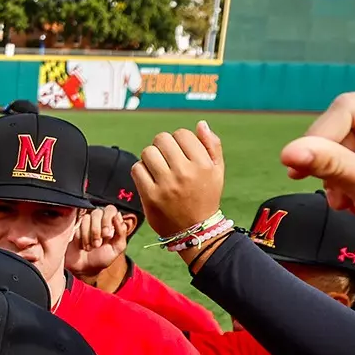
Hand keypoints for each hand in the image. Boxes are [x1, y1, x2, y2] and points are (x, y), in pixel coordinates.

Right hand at [66, 206, 128, 277]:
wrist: (86, 269)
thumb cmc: (102, 258)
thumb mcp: (117, 248)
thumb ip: (121, 233)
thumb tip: (118, 216)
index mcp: (110, 223)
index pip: (110, 209)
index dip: (108, 219)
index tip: (107, 235)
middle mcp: (98, 221)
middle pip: (97, 212)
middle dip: (97, 229)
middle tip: (98, 244)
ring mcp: (85, 224)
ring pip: (86, 219)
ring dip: (88, 236)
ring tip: (90, 248)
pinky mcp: (74, 229)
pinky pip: (76, 227)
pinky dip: (80, 239)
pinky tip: (82, 247)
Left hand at [131, 122, 224, 239]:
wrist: (195, 230)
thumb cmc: (206, 197)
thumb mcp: (217, 171)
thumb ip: (212, 145)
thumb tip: (200, 124)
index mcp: (202, 164)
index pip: (182, 134)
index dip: (179, 140)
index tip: (180, 152)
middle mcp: (184, 172)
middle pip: (162, 139)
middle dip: (162, 146)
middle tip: (166, 158)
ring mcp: (166, 185)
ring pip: (147, 152)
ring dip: (150, 157)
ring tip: (157, 168)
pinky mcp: (150, 196)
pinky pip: (137, 169)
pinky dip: (140, 170)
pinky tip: (149, 178)